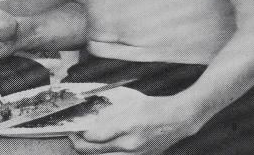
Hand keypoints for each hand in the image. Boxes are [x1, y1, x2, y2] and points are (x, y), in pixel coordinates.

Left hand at [69, 95, 199, 153]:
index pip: (94, 137)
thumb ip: (108, 114)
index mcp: (127, 127)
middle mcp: (130, 145)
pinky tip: (103, 148)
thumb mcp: (129, 104)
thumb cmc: (156, 108)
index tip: (74, 129)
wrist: (179, 119)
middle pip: (95, 152)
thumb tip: (93, 122)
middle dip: (79, 145)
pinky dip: (106, 154)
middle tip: (73, 138)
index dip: (80, 134)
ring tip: (86, 144)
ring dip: (92, 152)